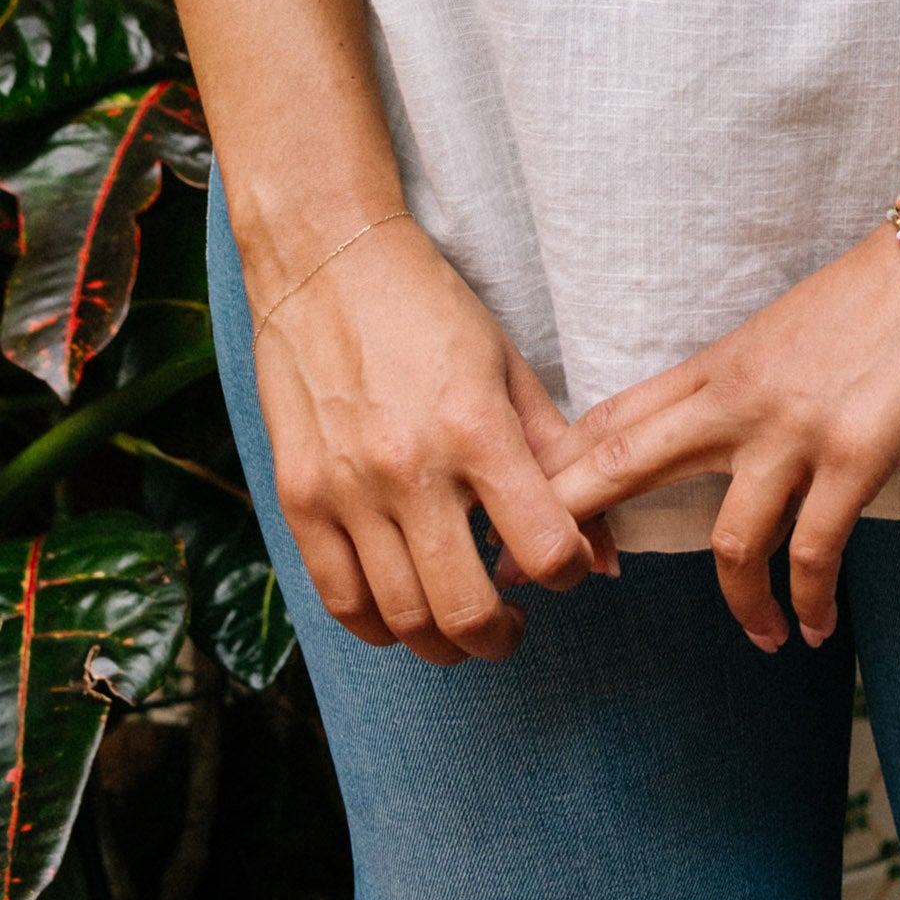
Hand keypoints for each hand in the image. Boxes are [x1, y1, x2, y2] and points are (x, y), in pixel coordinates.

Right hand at [249, 215, 615, 664]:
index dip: (568, 573)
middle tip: (513, 623)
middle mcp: (409, 468)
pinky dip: (378, 627)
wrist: (325, 258)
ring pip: (402, 619)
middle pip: (466, 609)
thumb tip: (601, 550)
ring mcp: (346, 488)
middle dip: (503, 635)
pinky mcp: (297, 498)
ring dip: (444, 641)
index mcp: (476, 427)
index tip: (565, 566)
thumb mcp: (507, 365)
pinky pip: (341, 600)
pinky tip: (403, 613)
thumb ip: (556, 456)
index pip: (543, 548)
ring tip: (462, 622)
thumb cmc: (428, 306)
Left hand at [547, 226, 899, 650]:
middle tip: (524, 585)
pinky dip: (809, 601)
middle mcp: (740, 395)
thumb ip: (740, 384)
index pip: (612, 421)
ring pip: (730, 541)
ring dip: (740, 605)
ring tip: (760, 636)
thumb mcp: (785, 333)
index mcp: (718, 363)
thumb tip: (708, 436)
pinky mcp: (856, 454)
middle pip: (623, 463)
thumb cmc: (877, 295)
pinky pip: (814, 551)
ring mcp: (796, 427)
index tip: (522, 520)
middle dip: (566, 526)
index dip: (558, 475)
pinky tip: (815, 627)